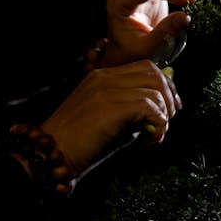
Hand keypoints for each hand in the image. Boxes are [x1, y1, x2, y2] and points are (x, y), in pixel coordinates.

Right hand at [41, 60, 180, 175]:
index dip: (164, 86)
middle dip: (169, 97)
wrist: (49, 153)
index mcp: (101, 77)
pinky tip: (149, 140)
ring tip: (155, 133)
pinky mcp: (110, 107)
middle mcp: (104, 78)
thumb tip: (163, 112)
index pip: (144, 67)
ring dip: (164, 114)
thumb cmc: (77, 143)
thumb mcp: (106, 120)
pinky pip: (149, 107)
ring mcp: (106, 90)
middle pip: (153, 73)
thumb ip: (132, 112)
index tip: (170, 108)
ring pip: (155, 89)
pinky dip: (158, 124)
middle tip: (168, 121)